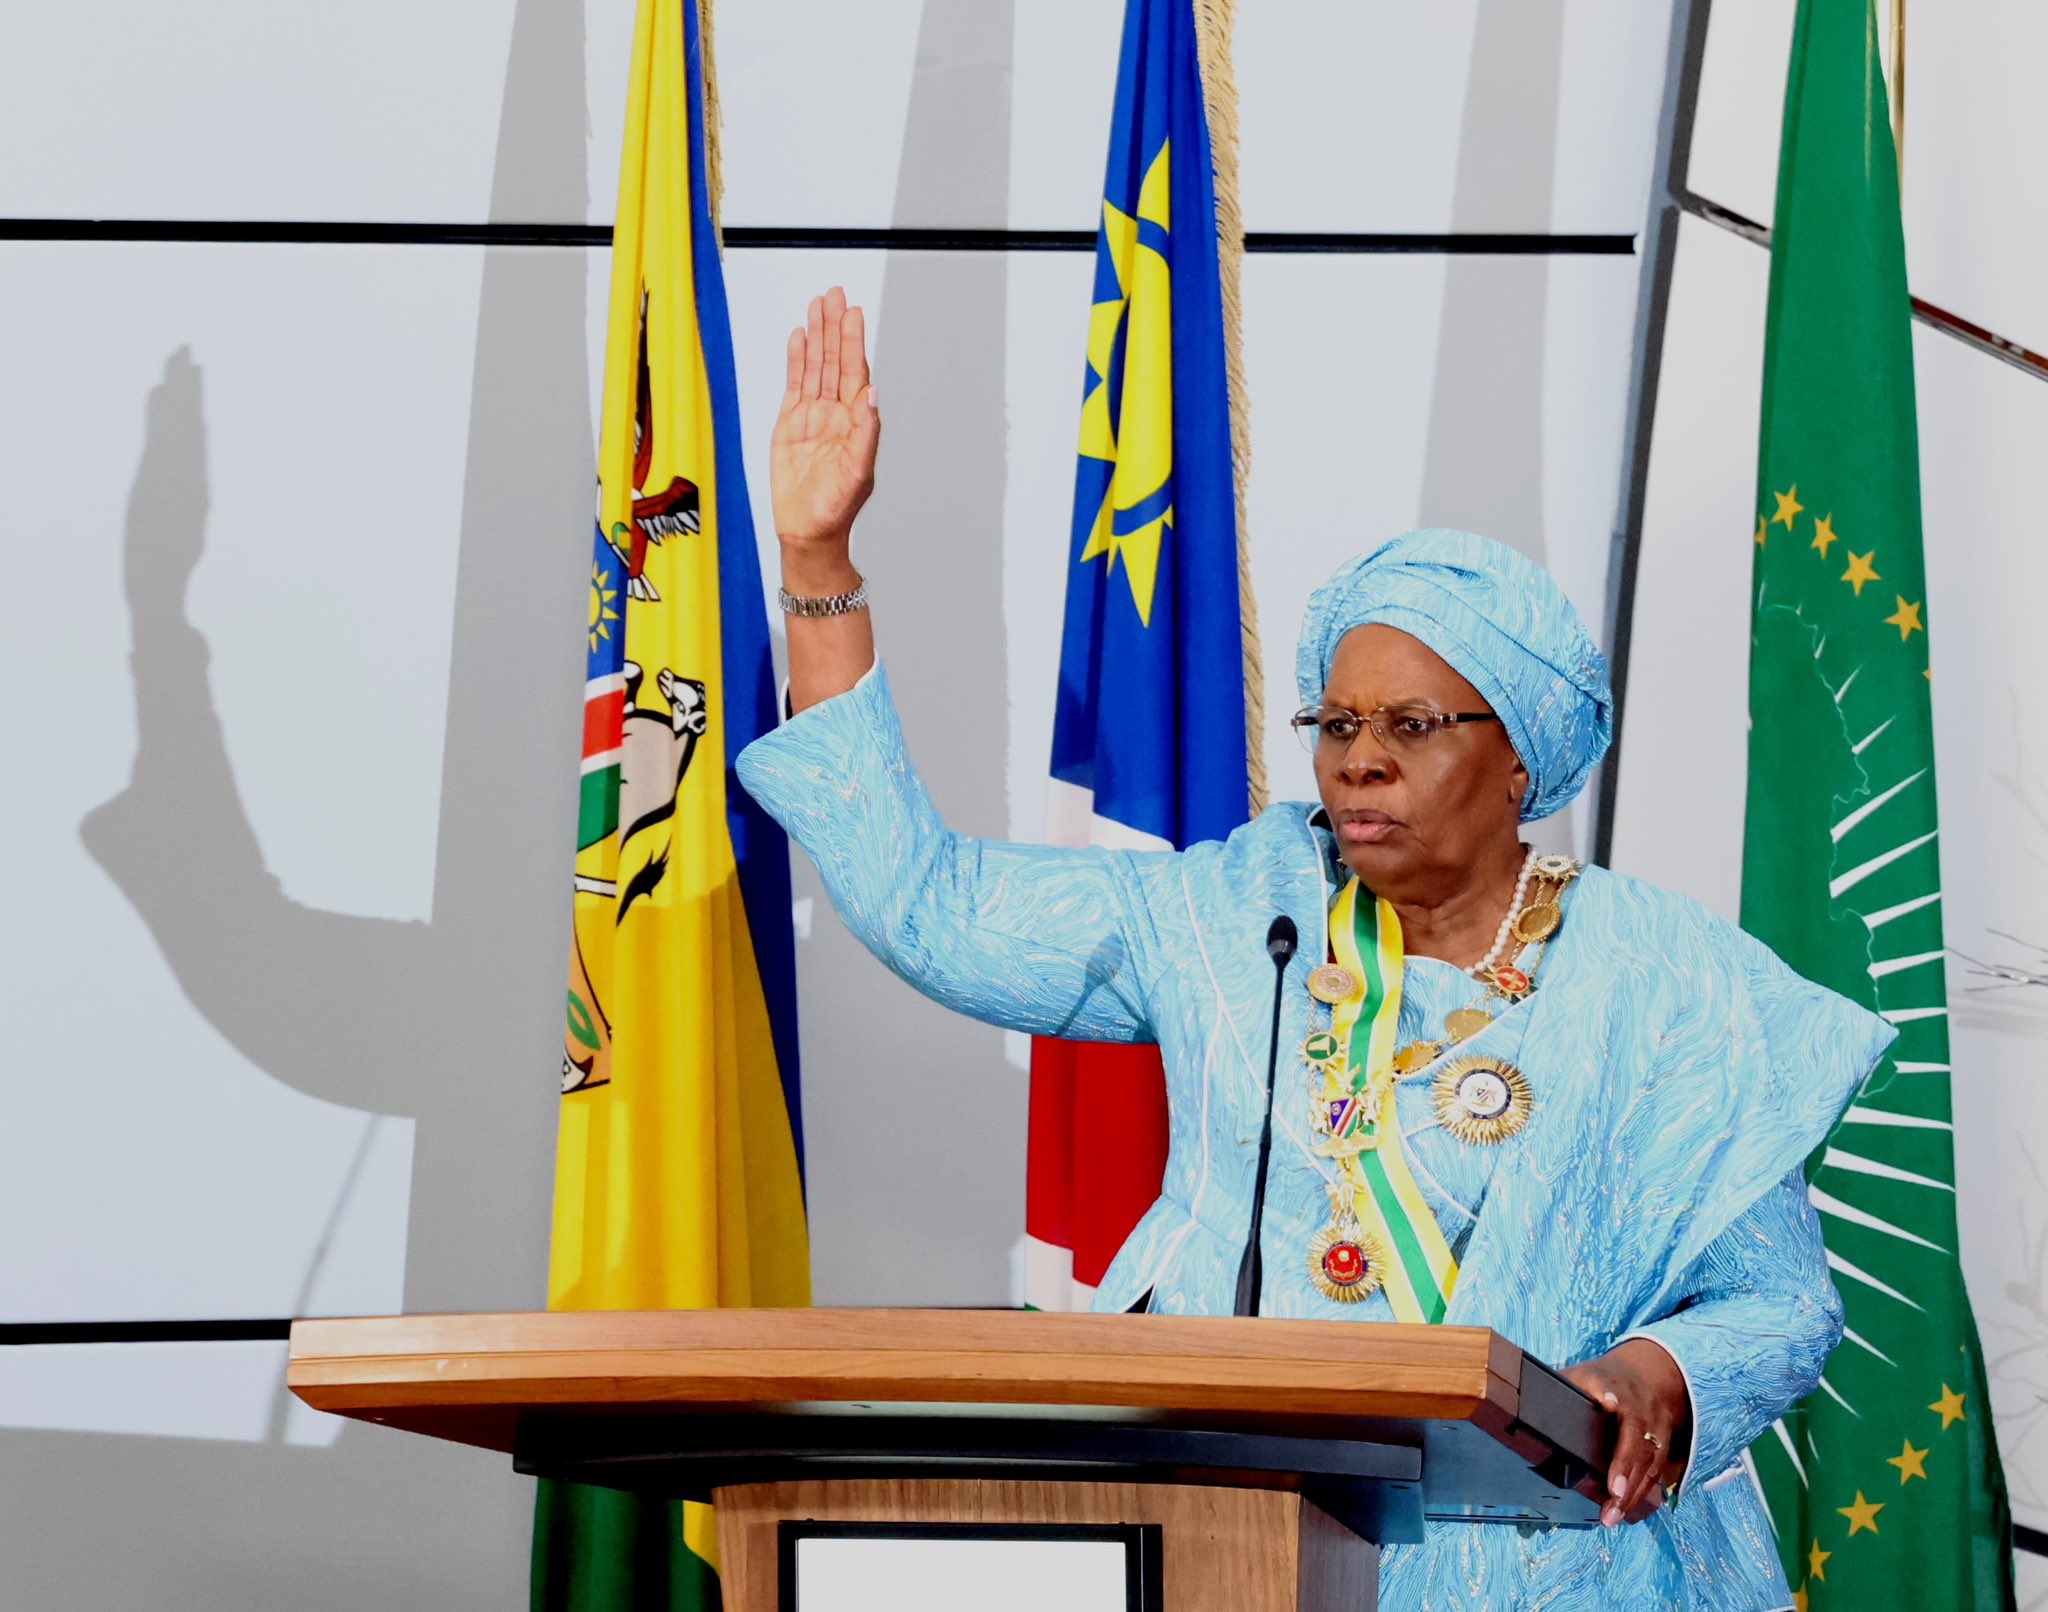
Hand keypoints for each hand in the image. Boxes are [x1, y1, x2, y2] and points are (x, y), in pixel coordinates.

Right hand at [770, 286, 879, 551]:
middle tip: (835, 294)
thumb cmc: (837, 509)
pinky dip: (796, 360)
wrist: (807, 531)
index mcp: (855, 422)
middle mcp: (836, 414)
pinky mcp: (790, 425)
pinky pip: (794, 385)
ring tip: (817, 306)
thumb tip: (871, 395)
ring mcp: (812, 417)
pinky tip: (799, 338)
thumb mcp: (858, 473)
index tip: (853, 313)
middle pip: (835, 361)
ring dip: (816, 337)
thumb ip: (866, 433)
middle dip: (835, 328)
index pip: (854, 372)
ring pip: (815, 368)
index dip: (853, 342)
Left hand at [1562, 1338, 1689, 1526]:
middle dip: (1625, 1469)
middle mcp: (1638, 1404)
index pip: (1610, 1387)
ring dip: (1633, 1492)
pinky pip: (1656, 1471)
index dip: (1609, 1395)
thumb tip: (1512, 1403)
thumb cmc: (1600, 1380)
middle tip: (1611, 1500)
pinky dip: (1642, 1494)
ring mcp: (1655, 1424)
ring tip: (1612, 1517)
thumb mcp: (1578, 1376)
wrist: (1648, 1375)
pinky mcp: (1664, 1443)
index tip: (1608, 1402)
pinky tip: (1626, 1513)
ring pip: (1650, 1460)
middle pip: (1636, 1437)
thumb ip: (1555, 1389)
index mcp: (1610, 1382)